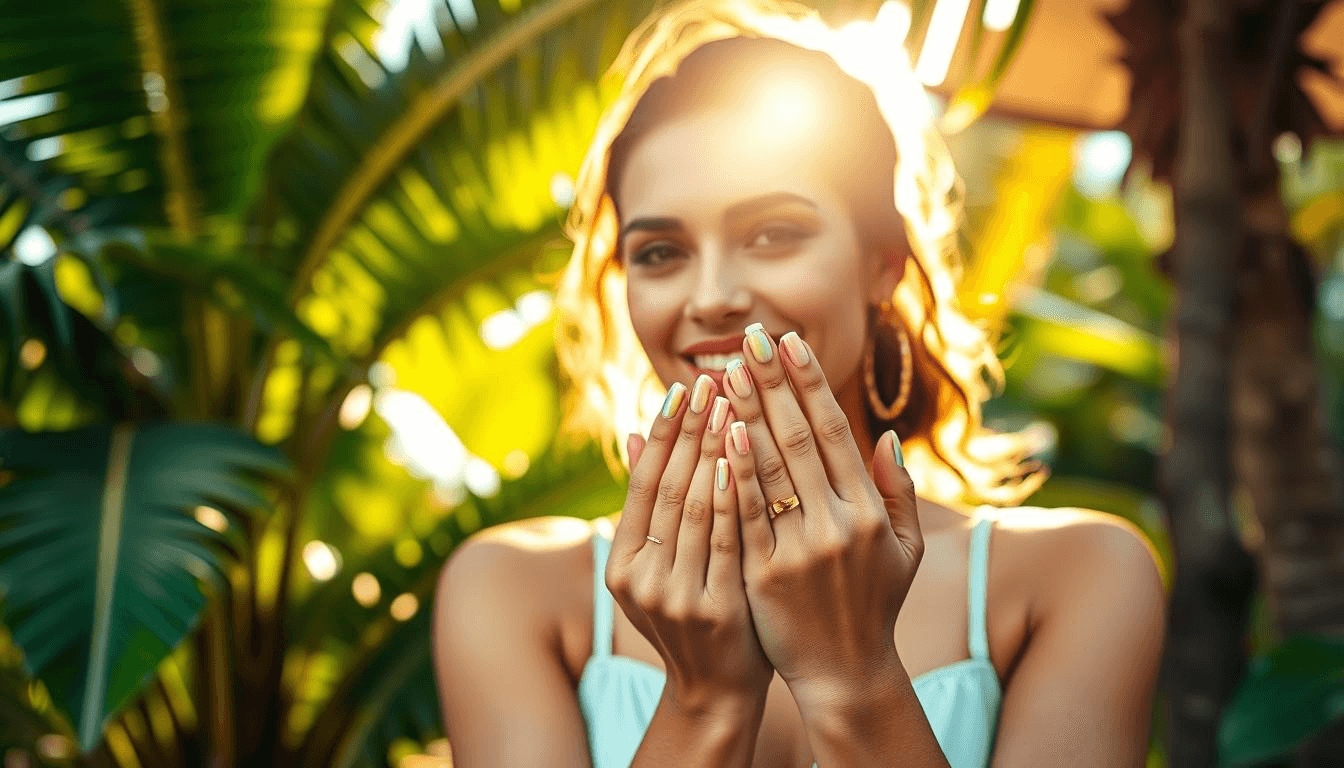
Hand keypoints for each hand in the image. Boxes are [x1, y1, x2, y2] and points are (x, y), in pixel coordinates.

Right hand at [607, 375, 773, 712]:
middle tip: (712, 379)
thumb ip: (651, 504)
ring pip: (695, 507)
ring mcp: (674, 596)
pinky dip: (733, 495)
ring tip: (732, 402)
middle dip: (690, 430)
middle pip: (668, 487)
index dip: (662, 433)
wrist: (718, 690)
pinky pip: (727, 539)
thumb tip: (633, 430)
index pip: (642, 483)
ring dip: (713, 449)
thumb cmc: (697, 611)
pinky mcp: (713, 610)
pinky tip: (744, 456)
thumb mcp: (660, 563)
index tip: (681, 387)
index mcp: (621, 564)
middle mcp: (639, 579)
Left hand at [719, 324, 922, 704]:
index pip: (834, 432)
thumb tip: (884, 436)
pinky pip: (745, 514)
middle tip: (749, 339)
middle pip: (797, 439)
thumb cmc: (874, 605)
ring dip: (745, 414)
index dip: (809, 384)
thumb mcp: (905, 550)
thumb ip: (898, 491)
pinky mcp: (766, 575)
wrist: (846, 675)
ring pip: (768, 469)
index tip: (789, 343)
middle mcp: (839, 524)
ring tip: (725, 371)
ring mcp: (801, 550)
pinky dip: (731, 473)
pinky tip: (717, 435)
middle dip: (772, 384)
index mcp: (870, 511)